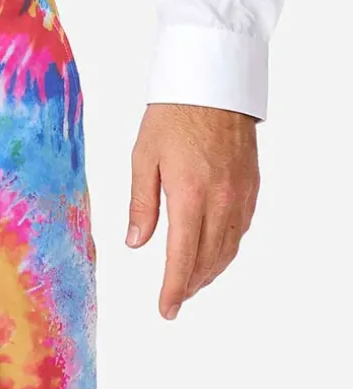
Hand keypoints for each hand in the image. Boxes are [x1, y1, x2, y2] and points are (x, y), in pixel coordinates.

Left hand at [127, 104, 259, 320]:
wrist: (214, 79)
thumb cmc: (174, 113)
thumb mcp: (144, 158)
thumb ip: (142, 205)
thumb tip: (136, 244)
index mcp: (190, 195)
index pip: (182, 258)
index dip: (174, 290)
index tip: (166, 309)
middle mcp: (220, 199)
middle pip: (207, 260)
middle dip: (190, 285)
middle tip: (175, 300)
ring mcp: (240, 193)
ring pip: (228, 249)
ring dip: (210, 272)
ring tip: (192, 283)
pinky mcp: (251, 185)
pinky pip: (241, 228)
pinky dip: (227, 249)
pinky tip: (214, 253)